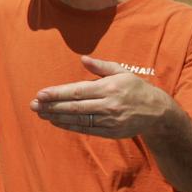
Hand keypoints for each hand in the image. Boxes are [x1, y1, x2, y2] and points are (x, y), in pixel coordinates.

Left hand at [30, 55, 170, 137]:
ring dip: (57, 117)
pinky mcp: (111, 132)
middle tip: (33, 105)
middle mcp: (108, 105)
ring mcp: (109, 120)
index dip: (57, 93)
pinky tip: (56, 122)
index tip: (40, 94)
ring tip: (41, 113)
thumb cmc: (135, 88)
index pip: (77, 91)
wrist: (157, 112)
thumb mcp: (122, 72)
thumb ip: (101, 66)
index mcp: (109, 88)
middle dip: (52, 106)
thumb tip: (83, 59)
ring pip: (78, 119)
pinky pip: (86, 129)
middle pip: (74, 107)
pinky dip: (70, 126)